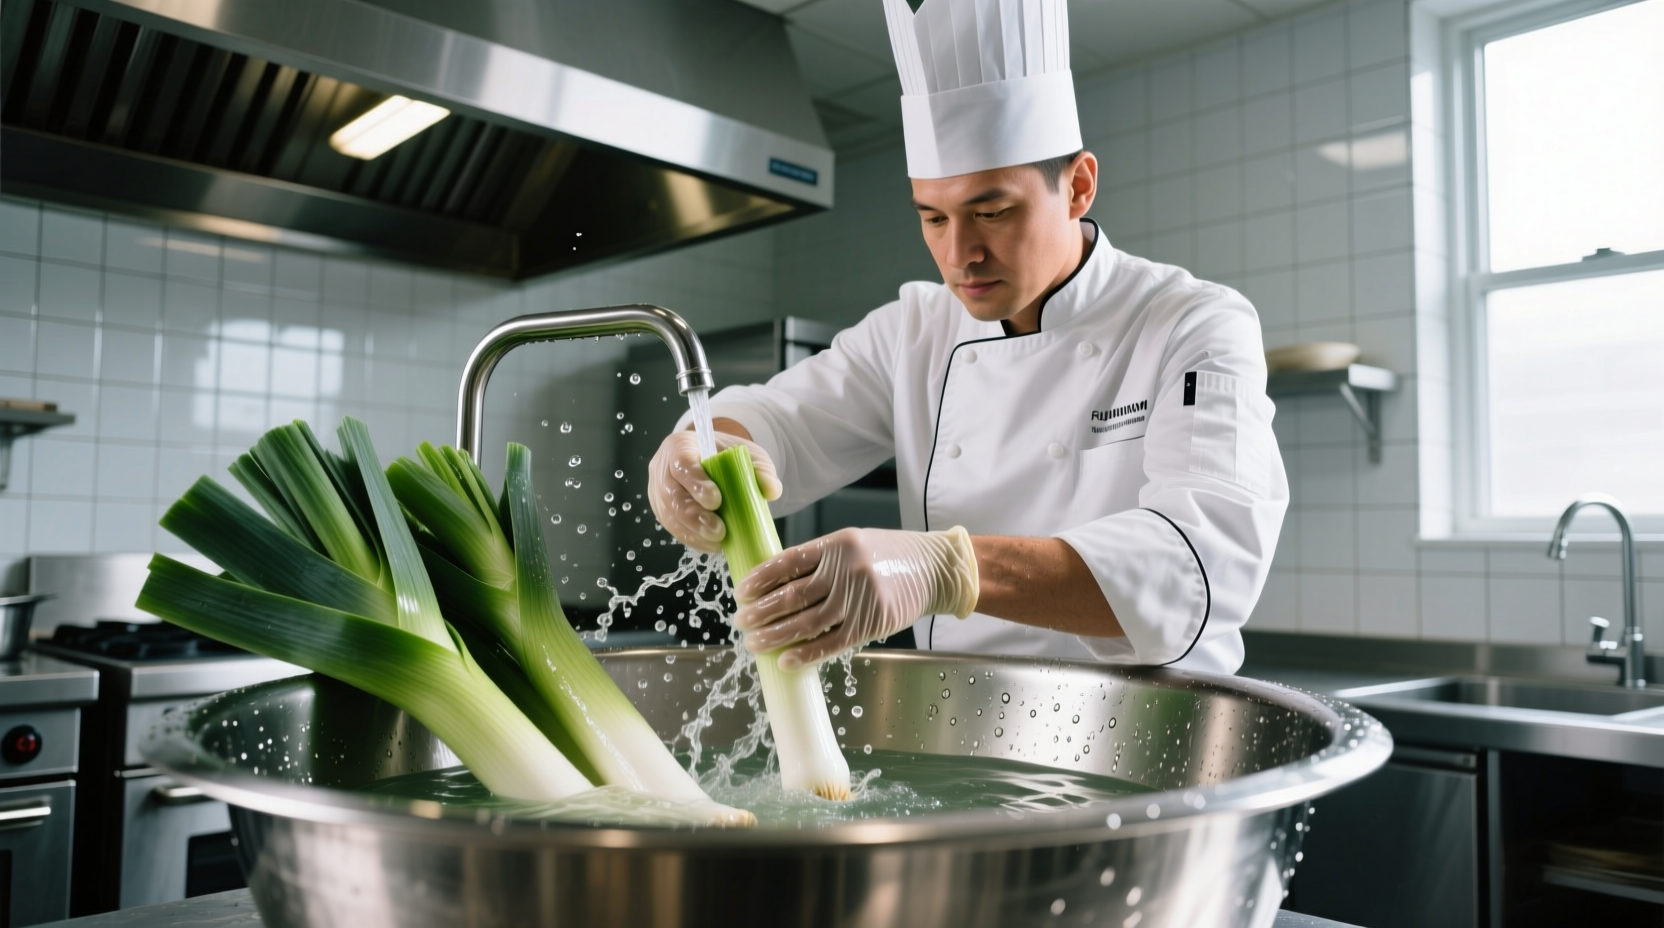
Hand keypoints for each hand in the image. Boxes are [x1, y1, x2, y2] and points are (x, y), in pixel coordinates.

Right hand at [647, 430, 781, 551]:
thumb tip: (772, 490)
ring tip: (718, 541)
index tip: (715, 500)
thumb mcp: (748, 455)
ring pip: (669, 515)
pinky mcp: (662, 511)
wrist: (713, 460)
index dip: (695, 482)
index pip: (681, 463)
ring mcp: (658, 491)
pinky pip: (673, 528)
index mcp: (680, 446)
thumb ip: (761, 469)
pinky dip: (692, 539)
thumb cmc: (728, 457)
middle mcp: (663, 468)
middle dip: (694, 516)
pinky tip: (711, 545)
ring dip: (693, 532)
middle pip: (671, 495)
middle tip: (718, 530)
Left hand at [732, 526, 978, 668]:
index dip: (761, 578)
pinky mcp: (870, 624)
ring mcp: (858, 598)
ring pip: (807, 622)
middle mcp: (846, 569)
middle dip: (761, 611)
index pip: (789, 561)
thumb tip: (776, 583)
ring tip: (754, 642)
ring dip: (776, 635)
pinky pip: (831, 643)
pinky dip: (806, 654)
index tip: (741, 591)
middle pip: (793, 595)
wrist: (932, 569)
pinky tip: (785, 660)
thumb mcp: (851, 544)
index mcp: (836, 544)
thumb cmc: (887, 556)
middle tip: (741, 621)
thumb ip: (819, 560)